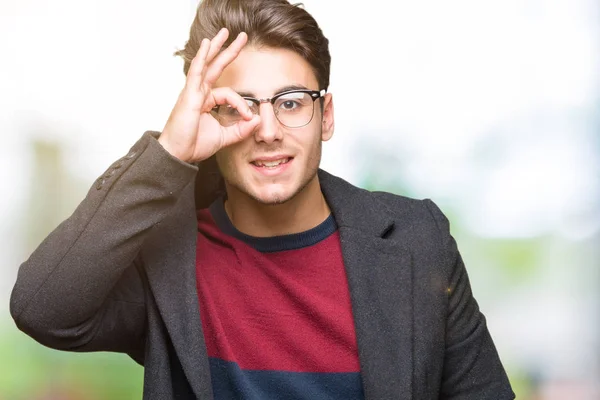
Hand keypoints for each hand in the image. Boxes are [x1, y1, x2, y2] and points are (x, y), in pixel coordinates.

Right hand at [159, 28, 259, 162]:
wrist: (178, 154)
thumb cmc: (194, 144)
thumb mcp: (224, 137)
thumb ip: (241, 130)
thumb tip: (258, 120)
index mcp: (207, 101)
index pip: (230, 94)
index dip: (242, 104)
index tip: (249, 118)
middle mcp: (200, 93)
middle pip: (216, 67)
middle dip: (229, 51)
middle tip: (242, 36)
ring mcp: (193, 92)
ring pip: (206, 64)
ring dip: (216, 47)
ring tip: (225, 32)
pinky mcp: (189, 95)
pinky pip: (196, 72)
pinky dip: (202, 58)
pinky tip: (207, 44)